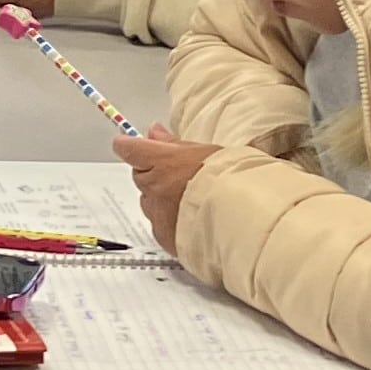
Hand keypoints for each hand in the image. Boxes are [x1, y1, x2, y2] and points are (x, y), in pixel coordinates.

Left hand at [115, 126, 221, 251]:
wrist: (242, 218)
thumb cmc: (229, 179)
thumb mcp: (204, 151)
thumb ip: (173, 143)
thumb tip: (154, 132)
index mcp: (160, 160)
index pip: (128, 149)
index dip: (131, 148)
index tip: (135, 147)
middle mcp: (153, 186)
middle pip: (141, 177)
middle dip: (154, 176)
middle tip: (181, 179)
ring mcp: (157, 213)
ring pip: (150, 204)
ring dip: (162, 202)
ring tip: (192, 204)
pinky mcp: (165, 237)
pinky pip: (161, 227)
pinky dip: (171, 225)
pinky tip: (193, 223)